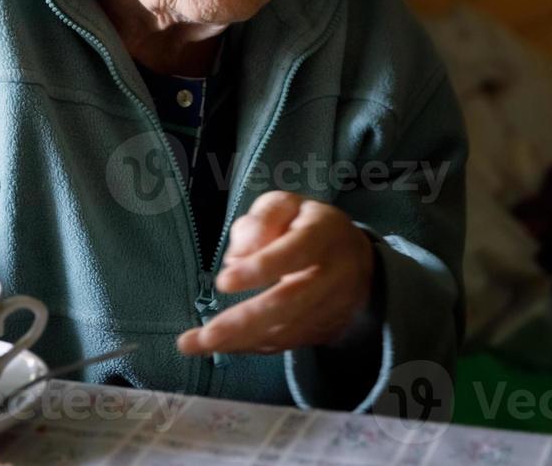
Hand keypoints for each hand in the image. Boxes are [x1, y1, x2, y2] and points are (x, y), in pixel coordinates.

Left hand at [176, 191, 373, 356]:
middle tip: (205, 335)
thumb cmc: (309, 225)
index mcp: (323, 234)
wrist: (357, 260)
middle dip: (243, 323)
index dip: (261, 268)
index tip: (223, 281)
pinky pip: (284, 343)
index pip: (293, 253)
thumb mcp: (287, 205)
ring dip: (237, 342)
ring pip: (283, 331)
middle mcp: (332, 276)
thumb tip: (236, 257)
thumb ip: (262, 220)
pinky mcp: (323, 331)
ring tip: (194, 345)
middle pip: (288, 304)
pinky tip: (219, 345)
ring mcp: (330, 309)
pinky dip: (250, 347)